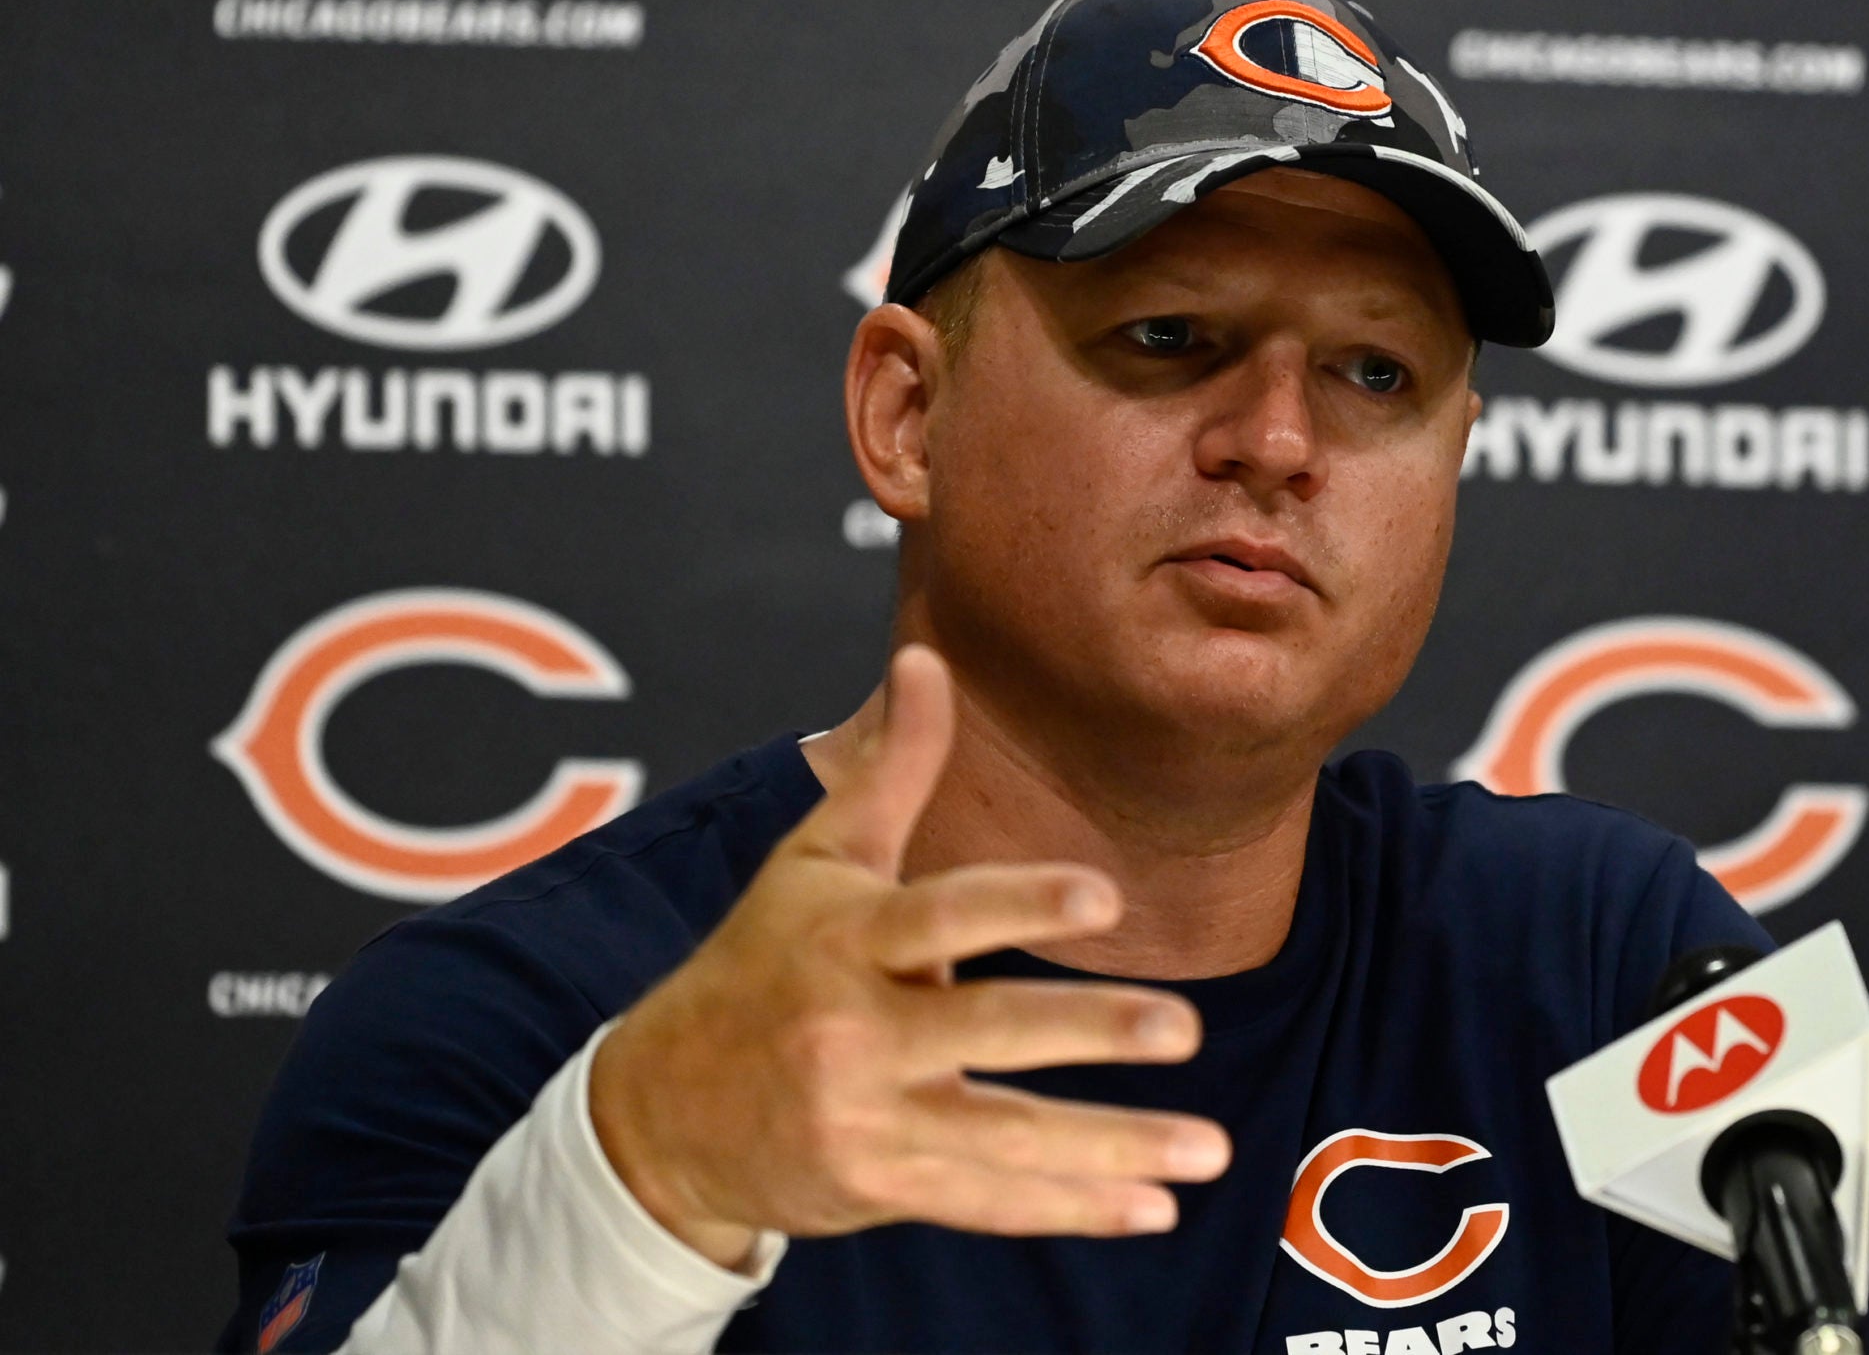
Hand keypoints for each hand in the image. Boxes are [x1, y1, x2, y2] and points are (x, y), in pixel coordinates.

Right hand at [589, 645, 1229, 1269]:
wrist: (660, 1113)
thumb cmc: (759, 964)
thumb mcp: (814, 862)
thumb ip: (889, 770)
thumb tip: (928, 659)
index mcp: (845, 939)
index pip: (941, 915)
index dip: (1019, 905)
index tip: (1106, 895)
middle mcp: (852, 1031)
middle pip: (983, 1031)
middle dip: (1087, 1030)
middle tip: (1184, 1026)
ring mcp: (867, 1118)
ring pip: (1003, 1135)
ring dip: (1111, 1148)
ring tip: (1209, 1151)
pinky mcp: (881, 1186)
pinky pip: (989, 1200)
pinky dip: (1072, 1209)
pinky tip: (1153, 1207)